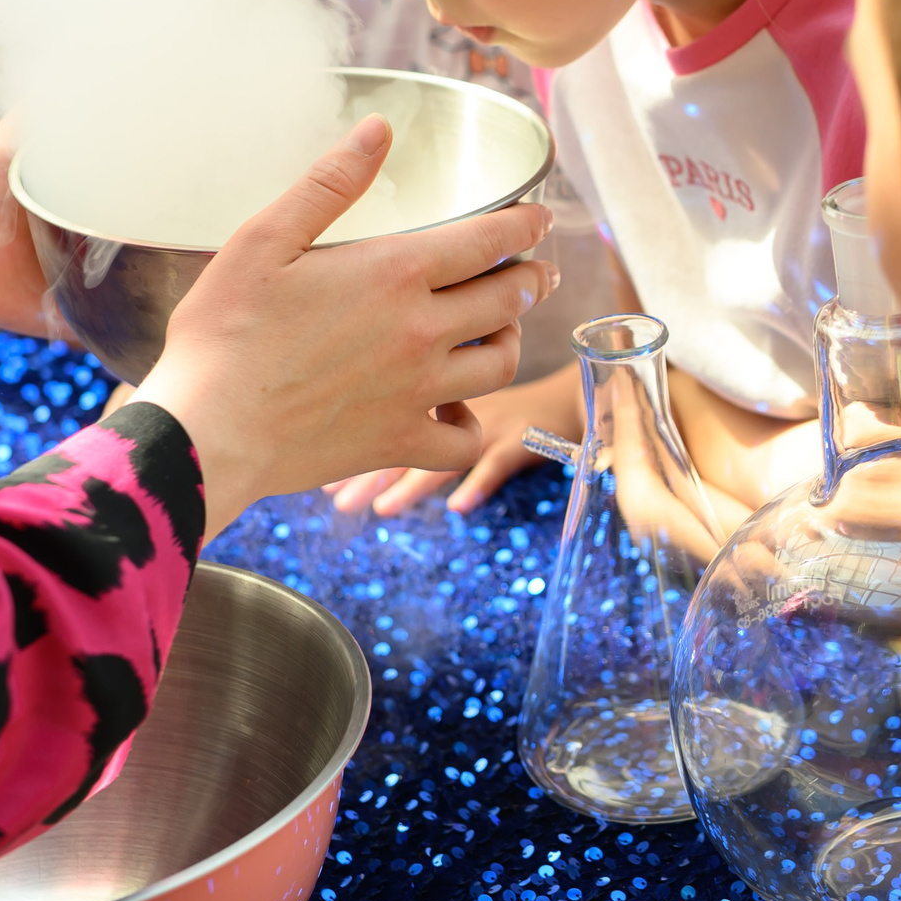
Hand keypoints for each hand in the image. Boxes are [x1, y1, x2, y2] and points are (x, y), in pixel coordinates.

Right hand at [133, 115, 554, 540]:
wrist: (206, 431)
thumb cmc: (224, 332)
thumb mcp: (265, 239)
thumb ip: (329, 183)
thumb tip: (378, 129)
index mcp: (395, 272)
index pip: (488, 240)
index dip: (524, 225)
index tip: (540, 218)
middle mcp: (421, 331)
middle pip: (507, 299)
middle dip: (532, 279)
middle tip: (539, 272)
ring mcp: (416, 392)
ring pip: (498, 364)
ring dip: (510, 341)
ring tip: (506, 330)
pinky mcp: (398, 441)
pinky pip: (462, 440)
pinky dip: (469, 426)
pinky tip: (458, 412)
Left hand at [326, 365, 579, 517]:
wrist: (578, 389)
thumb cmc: (515, 400)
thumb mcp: (464, 401)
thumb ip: (423, 420)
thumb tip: (359, 457)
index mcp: (440, 392)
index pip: (385, 416)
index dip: (350, 446)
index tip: (321, 479)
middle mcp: (460, 404)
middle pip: (406, 437)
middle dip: (369, 473)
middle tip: (336, 501)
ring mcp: (492, 420)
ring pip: (446, 450)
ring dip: (413, 483)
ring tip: (383, 510)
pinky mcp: (527, 433)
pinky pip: (500, 459)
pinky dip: (480, 482)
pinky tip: (460, 507)